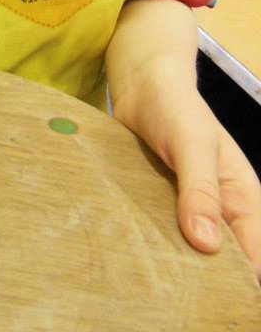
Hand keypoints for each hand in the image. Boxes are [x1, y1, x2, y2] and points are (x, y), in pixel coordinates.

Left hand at [117, 86, 260, 278]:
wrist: (141, 84)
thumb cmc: (175, 107)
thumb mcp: (192, 144)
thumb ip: (200, 189)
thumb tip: (207, 244)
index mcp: (243, 200)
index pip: (255, 257)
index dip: (240, 282)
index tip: (211, 300)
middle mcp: (220, 211)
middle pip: (223, 264)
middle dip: (205, 280)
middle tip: (175, 292)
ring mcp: (189, 210)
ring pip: (191, 252)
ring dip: (175, 264)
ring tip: (153, 279)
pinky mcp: (160, 205)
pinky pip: (162, 235)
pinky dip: (153, 245)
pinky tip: (135, 256)